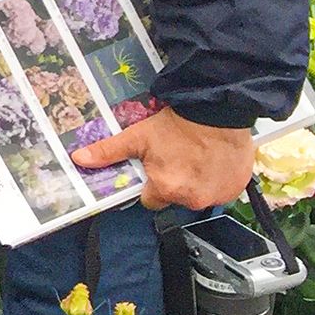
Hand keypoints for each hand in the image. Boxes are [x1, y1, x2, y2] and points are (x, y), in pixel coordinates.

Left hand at [71, 105, 254, 210]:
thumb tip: (79, 159)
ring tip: (195, 158)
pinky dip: (215, 180)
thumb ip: (109, 151)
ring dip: (196, 182)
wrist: (218, 114)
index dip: (150, 185)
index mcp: (166, 190)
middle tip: (176, 159)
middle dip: (173, 183)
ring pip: (198, 196)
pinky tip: (212, 161)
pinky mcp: (234, 190)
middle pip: (175, 199)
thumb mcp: (137, 136)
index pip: (150, 200)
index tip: (155, 169)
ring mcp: (216, 196)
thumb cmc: (177, 125)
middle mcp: (191, 199)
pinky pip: (220, 192)